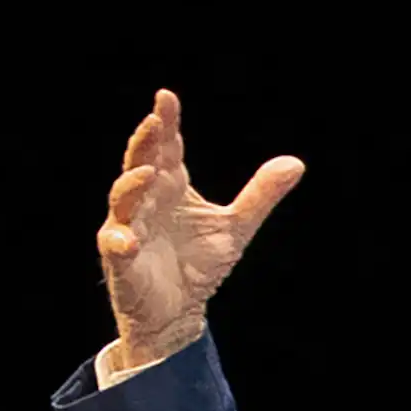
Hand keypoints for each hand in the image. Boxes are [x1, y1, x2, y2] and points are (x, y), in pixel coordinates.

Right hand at [96, 88, 304, 366]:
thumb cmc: (198, 264)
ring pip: (123, 200)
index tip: (167, 98)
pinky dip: (118, 242)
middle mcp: (146, 202)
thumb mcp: (236, 227)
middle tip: (155, 121)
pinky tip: (127, 241)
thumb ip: (260, 194)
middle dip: (145, 143)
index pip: (167, 149)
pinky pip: (114, 247)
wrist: (180, 312)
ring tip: (147, 173)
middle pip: (141, 164)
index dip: (167, 124)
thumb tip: (295, 164)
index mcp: (171, 188)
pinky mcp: (121, 262)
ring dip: (131, 186)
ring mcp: (129, 228)